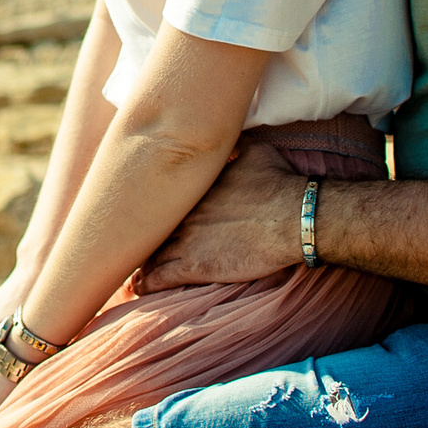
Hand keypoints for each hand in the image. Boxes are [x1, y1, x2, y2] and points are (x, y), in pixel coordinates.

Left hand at [140, 138, 309, 291]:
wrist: (293, 217)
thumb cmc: (278, 184)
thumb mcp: (255, 152)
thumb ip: (236, 146)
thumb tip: (232, 137)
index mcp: (194, 188)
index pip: (163, 201)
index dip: (157, 212)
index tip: (151, 218)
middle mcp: (185, 213)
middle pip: (154, 228)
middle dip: (146, 238)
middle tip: (138, 247)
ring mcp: (186, 240)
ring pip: (152, 254)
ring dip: (144, 263)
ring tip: (135, 274)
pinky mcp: (194, 266)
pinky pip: (159, 277)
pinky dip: (146, 284)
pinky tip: (139, 290)